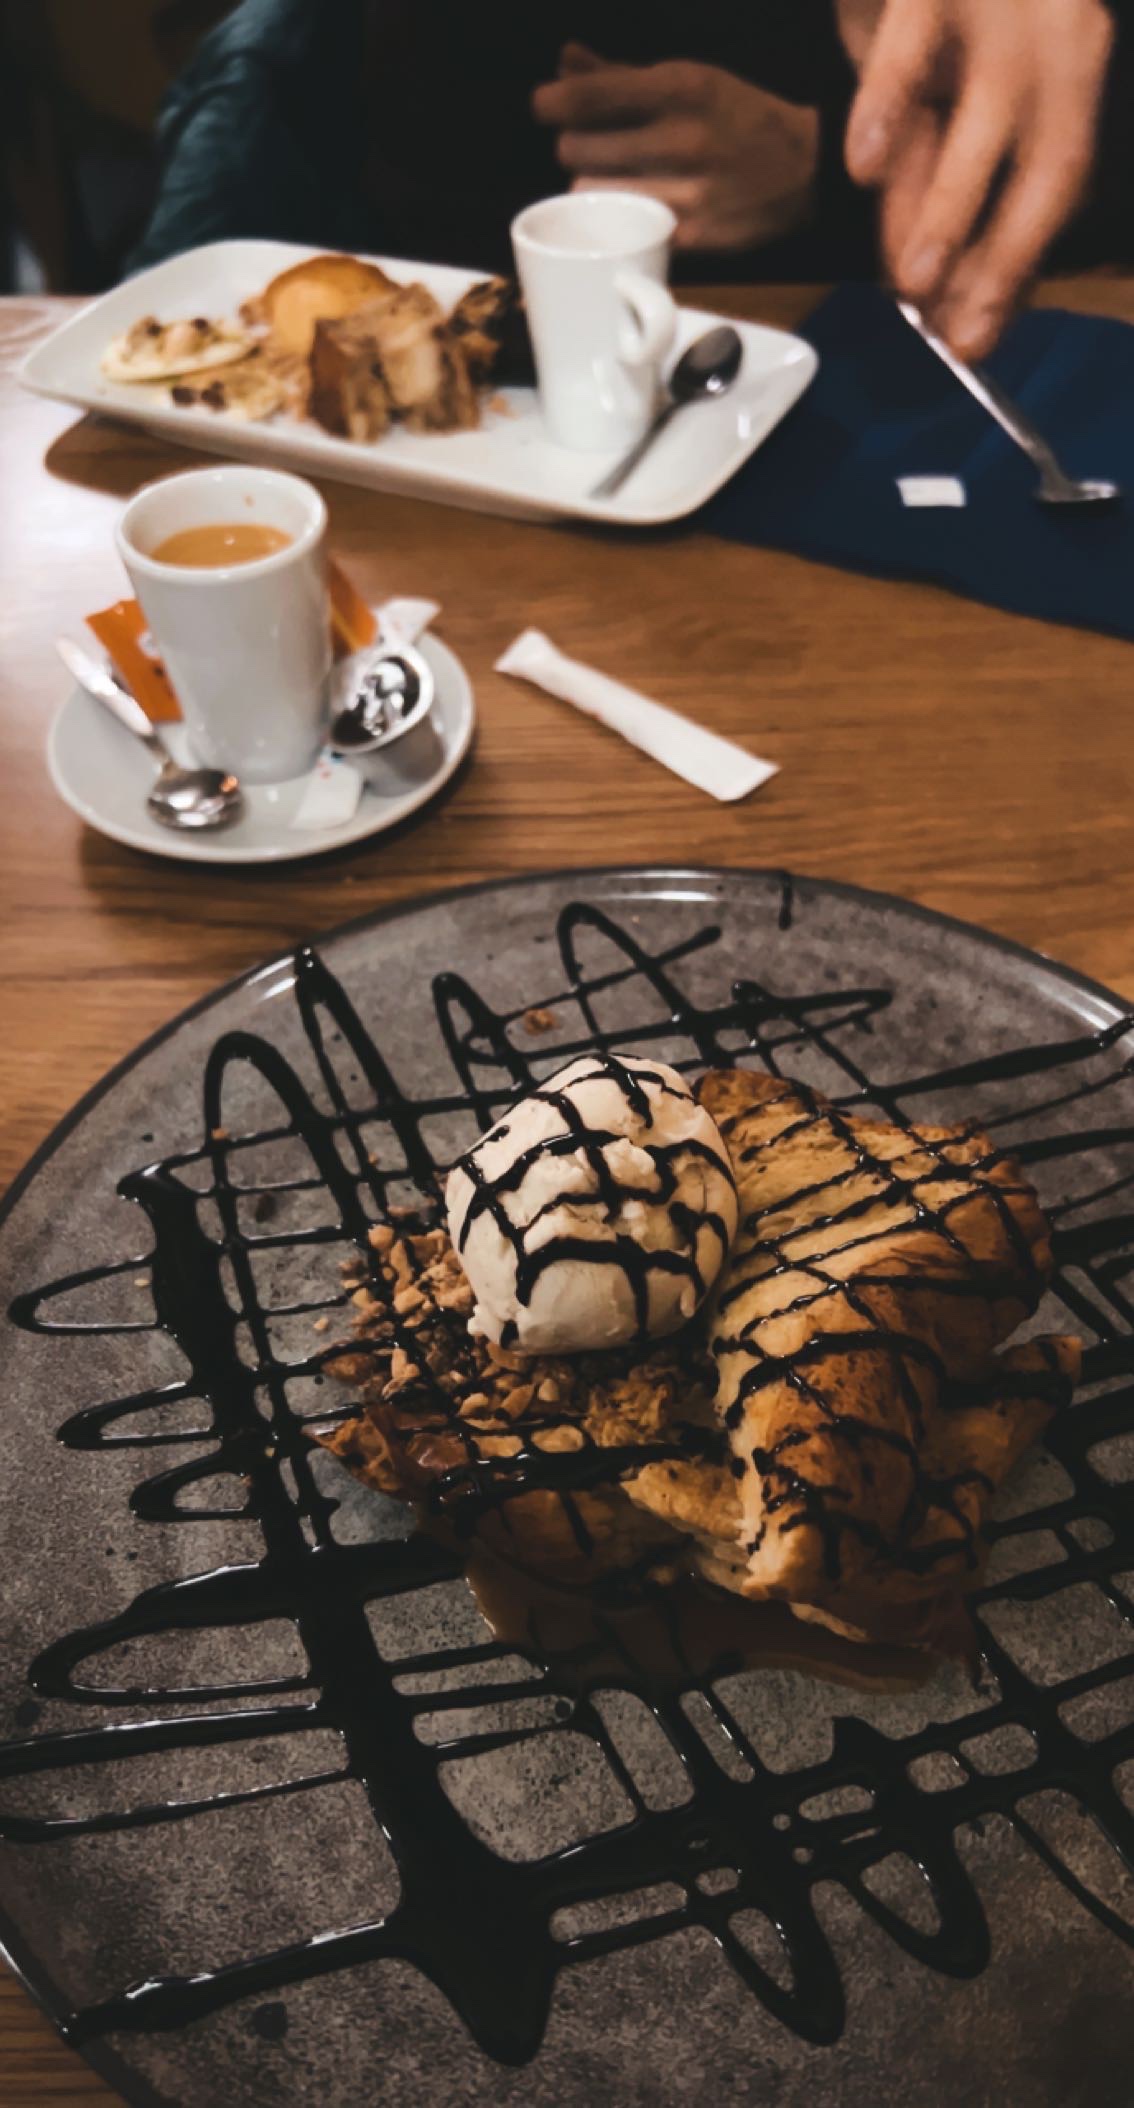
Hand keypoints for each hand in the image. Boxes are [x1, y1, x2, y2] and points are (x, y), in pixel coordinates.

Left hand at [532, 47, 818, 252]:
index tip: (546, 106)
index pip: (587, 96)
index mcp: (679, 87)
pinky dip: (617, 220)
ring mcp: (685, 190)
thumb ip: (620, 74)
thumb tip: (564, 62)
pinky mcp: (688, 234)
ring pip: (590, 194)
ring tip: (610, 181)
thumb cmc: (738, 118)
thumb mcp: (688, 80)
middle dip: (574, 146)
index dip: (552, 102)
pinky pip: (621, 227)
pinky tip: (630, 211)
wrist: (806, 170)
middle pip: (575, 149)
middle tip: (590, 148)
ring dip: (590, 188)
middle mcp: (681, 137)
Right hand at [836, 0, 1113, 357]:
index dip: (1018, 266)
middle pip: (1046, 162)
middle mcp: (1054, 34)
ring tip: (913, 283)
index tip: (975, 337)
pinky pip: (911, 50)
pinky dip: (886, 109)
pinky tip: (862, 169)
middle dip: (998, 254)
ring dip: (948, 209)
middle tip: (950, 331)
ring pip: (987, 119)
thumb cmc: (950, 0)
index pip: (1059, 182)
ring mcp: (999, 2)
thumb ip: (941, 171)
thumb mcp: (953, 86)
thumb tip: (928, 281)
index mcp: (1072, 62)